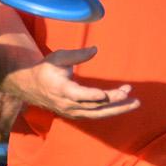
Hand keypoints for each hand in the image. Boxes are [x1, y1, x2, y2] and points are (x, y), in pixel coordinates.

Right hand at [2, 46, 139, 119]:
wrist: (30, 87)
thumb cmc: (46, 69)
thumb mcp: (58, 57)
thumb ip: (76, 55)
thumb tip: (95, 49)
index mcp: (61, 89)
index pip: (78, 95)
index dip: (91, 96)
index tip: (104, 94)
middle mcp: (67, 104)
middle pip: (94, 106)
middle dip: (114, 101)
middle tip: (130, 95)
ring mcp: (72, 112)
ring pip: (98, 114)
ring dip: (117, 108)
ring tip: (135, 103)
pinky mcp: (76, 114)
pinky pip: (96, 115)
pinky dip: (110, 111)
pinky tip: (124, 105)